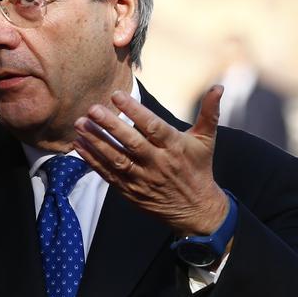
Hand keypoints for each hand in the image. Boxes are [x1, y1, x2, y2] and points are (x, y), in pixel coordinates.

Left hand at [72, 85, 229, 236]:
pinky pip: (107, 175)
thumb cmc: (198, 168)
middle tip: (92, 109)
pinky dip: (92, 161)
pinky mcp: (130, 191)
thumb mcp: (206, 140)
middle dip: (110, 126)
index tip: (117, 95)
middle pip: (131, 143)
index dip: (135, 111)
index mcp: (175, 147)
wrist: (195, 209)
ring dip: (96, 142)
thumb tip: (219, 87)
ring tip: (80, 124)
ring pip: (116, 159)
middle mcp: (158, 163)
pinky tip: (79, 145)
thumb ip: (209, 112)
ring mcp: (142, 179)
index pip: (153, 127)